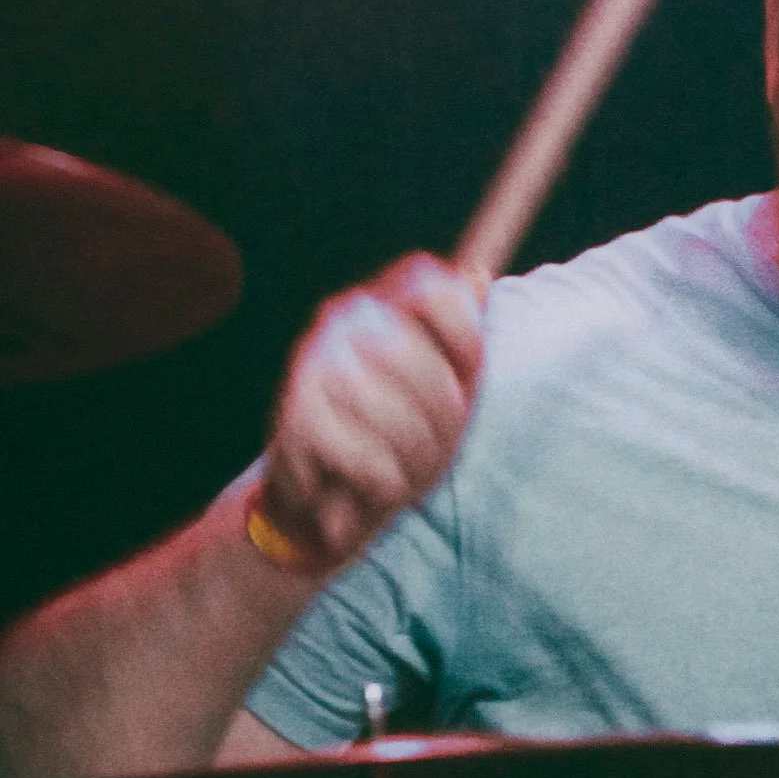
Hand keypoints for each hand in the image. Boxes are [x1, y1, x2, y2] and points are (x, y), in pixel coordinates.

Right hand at [257, 254, 484, 572]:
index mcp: (383, 303)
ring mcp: (316, 362)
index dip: (465, 339)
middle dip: (445, 425)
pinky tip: (370, 482)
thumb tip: (482, 278)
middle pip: (428, 369)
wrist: (316, 499)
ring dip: (414, 462)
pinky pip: (369, 459)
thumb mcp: (439, 387)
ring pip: (399, 420)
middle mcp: (345, 320)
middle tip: (434, 450)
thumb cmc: (392, 437)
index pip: (437, 290)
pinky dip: (382, 483)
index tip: (465, 383)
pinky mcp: (297, 415)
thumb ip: (461, 338)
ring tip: (400, 471)